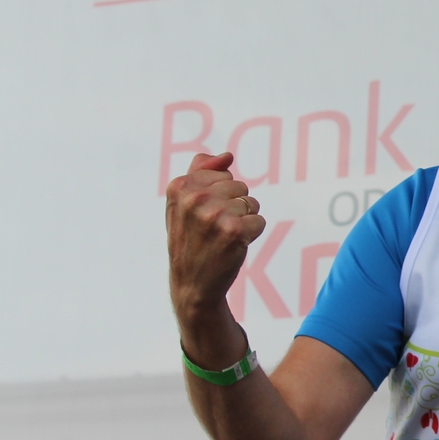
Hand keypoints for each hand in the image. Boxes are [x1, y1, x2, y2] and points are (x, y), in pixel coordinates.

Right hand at [165, 151, 265, 320]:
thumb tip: (227, 156)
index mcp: (179, 187)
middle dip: (233, 206)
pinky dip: (252, 234)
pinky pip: (259, 220)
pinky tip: (233, 246)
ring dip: (243, 220)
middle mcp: (194, 199)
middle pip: (240, 186)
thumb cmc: (190, 240)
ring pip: (251, 203)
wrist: (192, 283)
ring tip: (222, 237)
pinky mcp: (233, 231)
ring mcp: (213, 215)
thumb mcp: (183, 204)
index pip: (224, 174)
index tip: (202, 214)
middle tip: (213, 229)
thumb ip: (201, 172)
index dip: (220, 195)